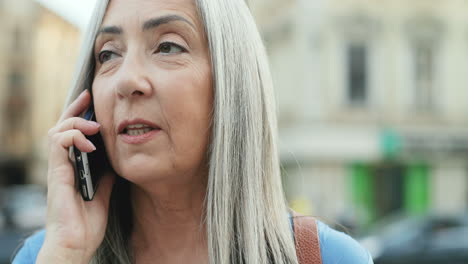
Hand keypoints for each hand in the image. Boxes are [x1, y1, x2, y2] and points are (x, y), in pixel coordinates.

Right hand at [37, 90, 114, 262]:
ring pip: (56, 131)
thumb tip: (115, 159)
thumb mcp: (103, 191)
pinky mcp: (56, 174)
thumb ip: (106, 174)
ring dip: (75, 122)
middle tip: (88, 97)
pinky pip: (58, 145)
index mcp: (73, 168)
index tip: (92, 100)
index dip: (80, 115)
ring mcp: (58, 169)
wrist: (76, 244)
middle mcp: (62, 165)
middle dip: (74, 108)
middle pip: (61, 127)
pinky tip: (91, 145)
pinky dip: (73, 138)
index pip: (72, 134)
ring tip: (95, 126)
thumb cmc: (87, 223)